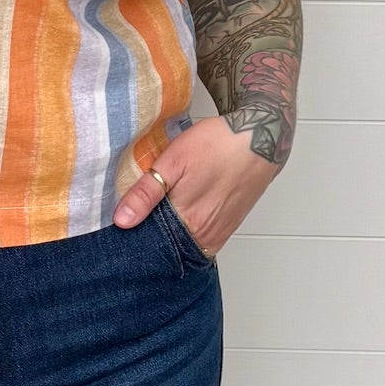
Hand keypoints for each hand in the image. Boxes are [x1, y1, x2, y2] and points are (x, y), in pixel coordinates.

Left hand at [112, 116, 278, 257]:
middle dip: (151, 240)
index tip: (124, 230)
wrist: (262, 137)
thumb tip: (122, 220)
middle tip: (138, 222)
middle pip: (170, 248)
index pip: (153, 246)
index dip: (136, 238)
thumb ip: (146, 193)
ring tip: (158, 218)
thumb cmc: (218, 144)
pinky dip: (188, 234)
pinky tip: (180, 218)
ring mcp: (220, 232)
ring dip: (171, 237)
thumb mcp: (173, 161)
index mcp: (190, 221)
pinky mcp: (230, 225)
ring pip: (186, 245)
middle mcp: (206, 234)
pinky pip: (203, 240)